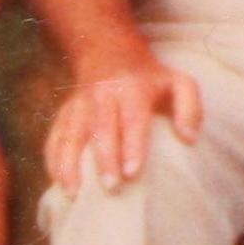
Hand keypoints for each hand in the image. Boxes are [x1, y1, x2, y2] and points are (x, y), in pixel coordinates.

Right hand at [44, 58, 202, 192]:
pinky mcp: (64, 113)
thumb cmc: (151, 78)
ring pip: (71, 135)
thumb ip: (190, 108)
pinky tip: (59, 183)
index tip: (133, 173)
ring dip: (70, 164)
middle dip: (104, 160)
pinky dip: (53, 160)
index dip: (132, 147)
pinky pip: (55, 137)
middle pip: (100, 130)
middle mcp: (103, 96)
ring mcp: (79, 104)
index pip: (132, 120)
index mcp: (132, 90)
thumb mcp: (178, 82)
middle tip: (110, 189)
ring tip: (74, 193)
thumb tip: (189, 140)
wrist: (108, 50)